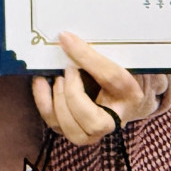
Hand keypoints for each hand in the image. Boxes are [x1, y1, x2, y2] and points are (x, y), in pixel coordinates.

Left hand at [31, 31, 147, 145]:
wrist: (115, 93)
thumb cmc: (113, 75)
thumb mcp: (111, 60)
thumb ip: (91, 53)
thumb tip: (63, 38)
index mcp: (129, 95)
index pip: (113, 79)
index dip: (88, 59)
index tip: (67, 39)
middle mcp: (113, 122)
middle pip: (95, 123)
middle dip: (74, 95)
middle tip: (68, 70)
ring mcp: (90, 131)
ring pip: (73, 131)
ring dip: (59, 101)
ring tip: (57, 79)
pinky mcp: (70, 129)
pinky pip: (53, 123)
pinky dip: (43, 101)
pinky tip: (41, 82)